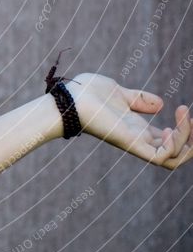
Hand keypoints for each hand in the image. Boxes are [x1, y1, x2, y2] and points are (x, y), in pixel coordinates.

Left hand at [67, 73, 192, 169]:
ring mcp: (135, 143)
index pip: (168, 141)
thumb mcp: (120, 93)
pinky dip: (172, 147)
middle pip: (175, 153)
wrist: (70, 98)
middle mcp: (138, 139)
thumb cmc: (88, 93)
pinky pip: (159, 158)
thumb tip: (161, 104)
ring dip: (186, 141)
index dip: (183, 131)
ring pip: (172, 158)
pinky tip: (170, 129)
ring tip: (185, 118)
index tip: (184, 110)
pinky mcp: (130, 143)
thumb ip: (139, 99)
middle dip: (190, 139)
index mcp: (137, 129)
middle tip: (190, 116)